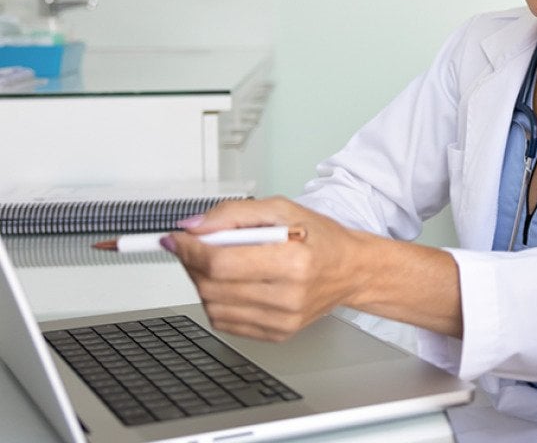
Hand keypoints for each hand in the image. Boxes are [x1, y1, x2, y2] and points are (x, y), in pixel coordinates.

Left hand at [164, 196, 372, 341]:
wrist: (351, 270)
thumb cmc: (321, 239)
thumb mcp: (282, 209)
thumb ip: (233, 213)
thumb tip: (192, 227)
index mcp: (293, 260)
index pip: (220, 263)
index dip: (190, 250)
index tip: (178, 239)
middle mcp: (289, 295)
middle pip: (211, 286)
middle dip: (193, 263)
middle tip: (197, 248)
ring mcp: (282, 320)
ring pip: (212, 306)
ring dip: (204, 283)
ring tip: (222, 265)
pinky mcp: (277, 334)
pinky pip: (225, 323)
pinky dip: (218, 302)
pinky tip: (235, 286)